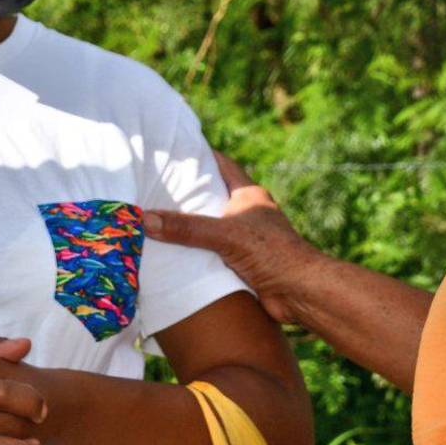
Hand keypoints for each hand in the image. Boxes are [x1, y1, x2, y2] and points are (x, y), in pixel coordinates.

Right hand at [142, 151, 321, 323]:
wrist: (300, 291)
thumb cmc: (273, 253)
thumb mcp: (226, 235)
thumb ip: (187, 228)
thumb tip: (145, 218)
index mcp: (249, 195)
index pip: (222, 165)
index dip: (201, 157)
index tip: (174, 153)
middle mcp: (248, 213)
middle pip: (213, 197)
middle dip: (188, 195)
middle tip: (155, 190)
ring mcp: (247, 238)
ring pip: (212, 228)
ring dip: (190, 229)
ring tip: (157, 223)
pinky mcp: (244, 263)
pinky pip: (214, 254)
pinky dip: (196, 255)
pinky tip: (173, 258)